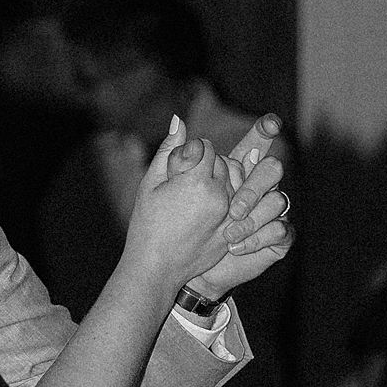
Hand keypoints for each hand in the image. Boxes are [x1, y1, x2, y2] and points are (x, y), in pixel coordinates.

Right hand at [124, 117, 236, 300]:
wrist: (155, 267)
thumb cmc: (147, 223)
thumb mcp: (150, 183)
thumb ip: (168, 149)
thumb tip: (179, 119)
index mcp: (198, 181)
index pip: (206, 147)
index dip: (190, 153)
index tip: (178, 167)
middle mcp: (220, 196)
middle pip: (223, 162)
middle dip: (206, 166)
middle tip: (185, 183)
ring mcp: (229, 215)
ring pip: (234, 182)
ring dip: (220, 182)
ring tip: (196, 198)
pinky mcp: (232, 230)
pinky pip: (239, 204)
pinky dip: (228, 202)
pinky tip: (207, 212)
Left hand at [189, 117, 294, 297]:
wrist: (178, 267)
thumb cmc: (172, 224)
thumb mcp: (168, 188)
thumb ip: (178, 156)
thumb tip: (179, 120)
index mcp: (232, 173)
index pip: (254, 146)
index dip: (264, 132)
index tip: (271, 121)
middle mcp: (254, 189)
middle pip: (271, 170)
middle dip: (254, 186)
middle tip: (233, 208)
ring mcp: (267, 213)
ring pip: (278, 201)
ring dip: (253, 217)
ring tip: (228, 232)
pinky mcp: (273, 239)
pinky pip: (281, 231)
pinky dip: (259, 238)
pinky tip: (235, 245)